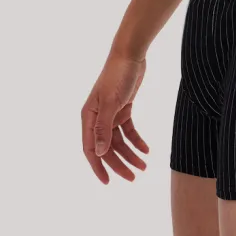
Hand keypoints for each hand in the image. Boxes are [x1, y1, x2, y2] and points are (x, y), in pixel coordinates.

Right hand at [81, 47, 150, 183]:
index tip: (108, 182)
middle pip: (107, 148)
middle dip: (119, 164)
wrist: (130, 54)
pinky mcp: (123, 108)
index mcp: (88, 117)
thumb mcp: (111, 103)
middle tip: (134, 177)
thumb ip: (104, 128)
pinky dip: (137, 140)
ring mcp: (111, 113)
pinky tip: (147, 150)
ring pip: (119, 141)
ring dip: (131, 154)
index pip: (90, 149)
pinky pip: (129, 130)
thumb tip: (99, 153)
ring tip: (144, 166)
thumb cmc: (117, 76)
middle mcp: (97, 118)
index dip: (98, 167)